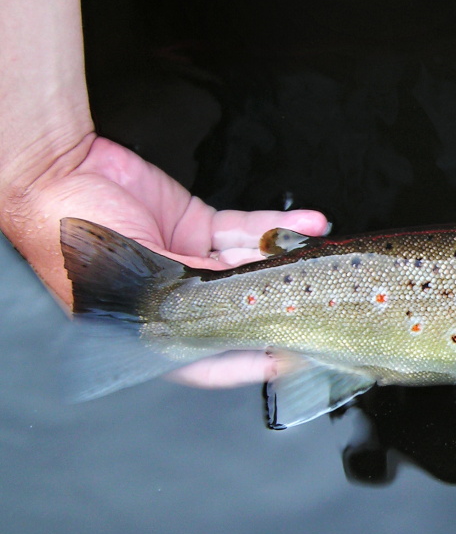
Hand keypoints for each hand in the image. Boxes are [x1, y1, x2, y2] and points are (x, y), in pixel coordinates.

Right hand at [1, 135, 328, 386]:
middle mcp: (178, 301)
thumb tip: (248, 303)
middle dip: (283, 303)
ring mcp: (191, 262)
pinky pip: (248, 230)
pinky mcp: (199, 225)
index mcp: (153, 330)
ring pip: (252, 266)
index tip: (292, 358)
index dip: (253, 362)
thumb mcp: (140, 278)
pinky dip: (278, 226)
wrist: (54, 172)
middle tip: (324, 301)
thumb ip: (194, 289)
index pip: (213, 359)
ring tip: (322, 253)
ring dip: (288, 258)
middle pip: (242, 310)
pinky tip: (309, 223)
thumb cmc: (71, 236)